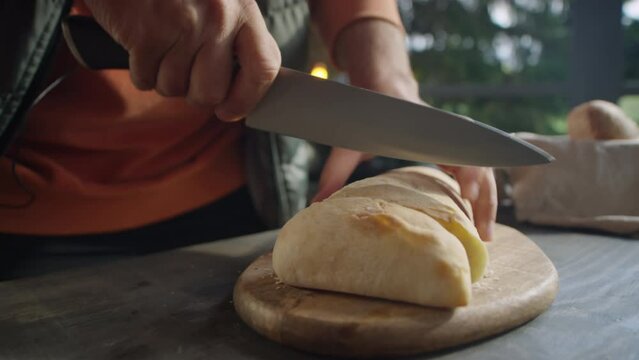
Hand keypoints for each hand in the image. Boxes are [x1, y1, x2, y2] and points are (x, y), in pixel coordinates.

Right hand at [83, 0, 280, 120]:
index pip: (264, 67)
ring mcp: (181, 27)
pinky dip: (140, 69)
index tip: (231, 110)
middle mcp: (217, 19)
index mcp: (241, 9)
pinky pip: (145, 80)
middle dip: (195, 94)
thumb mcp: (217, 1)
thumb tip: (242, 92)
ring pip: (175, 89)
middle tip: (185, 74)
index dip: (248, 98)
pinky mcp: (145, 35)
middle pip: (213, 92)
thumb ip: (234, 38)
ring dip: (164, 78)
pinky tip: (142, 43)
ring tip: (161, 47)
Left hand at [312, 19, 496, 240]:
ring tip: (484, 234)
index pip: (456, 148)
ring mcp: (451, 140)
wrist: (382, 86)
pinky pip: (472, 170)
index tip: (468, 196)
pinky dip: (478, 192)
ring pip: (482, 169)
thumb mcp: (349, 140)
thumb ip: (335, 170)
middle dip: (485, 198)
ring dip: (486, 200)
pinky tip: (475, 217)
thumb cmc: (368, 111)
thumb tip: (317, 204)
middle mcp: (445, 133)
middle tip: (483, 234)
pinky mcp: (450, 148)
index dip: (468, 171)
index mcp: (426, 127)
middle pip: (480, 163)